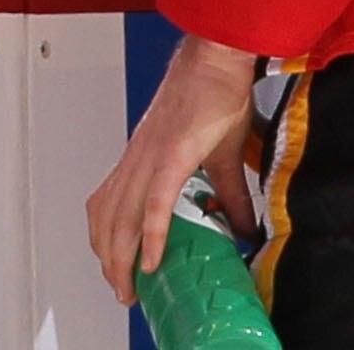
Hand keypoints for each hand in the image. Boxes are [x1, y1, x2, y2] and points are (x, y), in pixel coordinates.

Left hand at [87, 35, 259, 303]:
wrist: (217, 60)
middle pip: (109, 219)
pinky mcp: (172, 154)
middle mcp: (138, 160)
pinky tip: (153, 261)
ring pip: (124, 216)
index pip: (111, 205)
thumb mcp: (224, 158)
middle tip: (123, 292)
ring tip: (130, 287)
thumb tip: (245, 229)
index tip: (116, 269)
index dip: (108, 240)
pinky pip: (156, 201)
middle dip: (111, 260)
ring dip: (123, 256)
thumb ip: (230, 196)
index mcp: (144, 159)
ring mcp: (151, 157)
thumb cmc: (216, 97)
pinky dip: (152, 234)